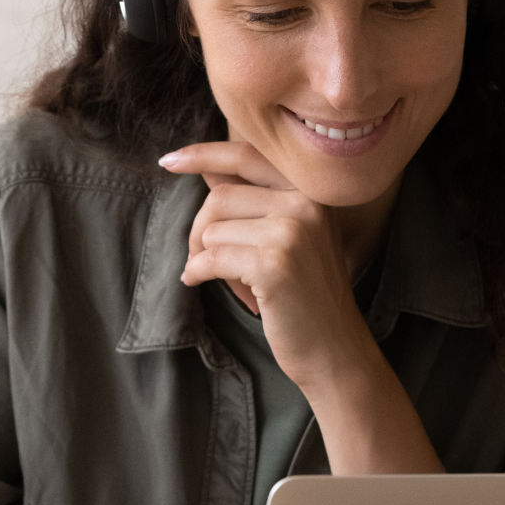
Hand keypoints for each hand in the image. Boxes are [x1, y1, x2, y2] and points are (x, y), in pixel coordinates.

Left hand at [163, 139, 380, 395]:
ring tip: (225, 280)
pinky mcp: (274, 264)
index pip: (248, 156)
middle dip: (200, 229)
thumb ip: (253, 202)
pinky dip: (197, 272)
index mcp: (312, 191)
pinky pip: (211, 258)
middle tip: (200, 258)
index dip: (203, 155)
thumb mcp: (291, 237)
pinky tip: (198, 282)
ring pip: (213, 229)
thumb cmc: (306, 295)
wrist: (335, 349)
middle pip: (221, 197)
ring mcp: (292, 232)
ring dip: (204, 257)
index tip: (169, 161)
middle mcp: (306, 203)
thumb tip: (207, 170)